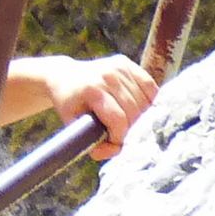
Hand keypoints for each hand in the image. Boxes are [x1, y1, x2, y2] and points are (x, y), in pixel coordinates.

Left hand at [38, 52, 158, 144]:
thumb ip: (93, 142)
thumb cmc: (71, 105)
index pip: (118, 119)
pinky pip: (150, 87)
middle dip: (131, 129)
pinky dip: (149, 102)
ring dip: (141, 117)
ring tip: (129, 123)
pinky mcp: (126, 63)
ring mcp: (118, 67)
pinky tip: (140, 109)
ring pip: (144, 101)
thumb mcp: (74, 125)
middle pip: (134, 112)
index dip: (119, 137)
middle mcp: (107, 75)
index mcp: (92, 90)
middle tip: (122, 135)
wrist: (64, 76)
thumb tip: (110, 151)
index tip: (113, 143)